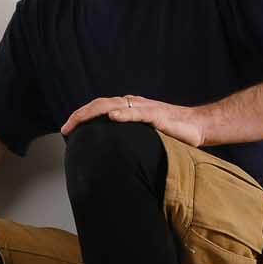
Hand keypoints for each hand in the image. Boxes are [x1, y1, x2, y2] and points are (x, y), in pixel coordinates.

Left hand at [60, 95, 207, 146]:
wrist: (197, 126)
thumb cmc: (172, 134)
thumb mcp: (144, 138)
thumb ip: (128, 141)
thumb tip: (110, 159)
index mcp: (128, 109)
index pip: (99, 109)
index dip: (81, 118)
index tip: (66, 131)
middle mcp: (132, 104)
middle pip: (100, 105)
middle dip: (80, 116)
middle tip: (64, 129)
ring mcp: (144, 108)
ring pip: (113, 106)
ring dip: (93, 113)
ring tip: (78, 121)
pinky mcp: (157, 115)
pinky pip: (138, 113)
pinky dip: (123, 114)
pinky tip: (111, 117)